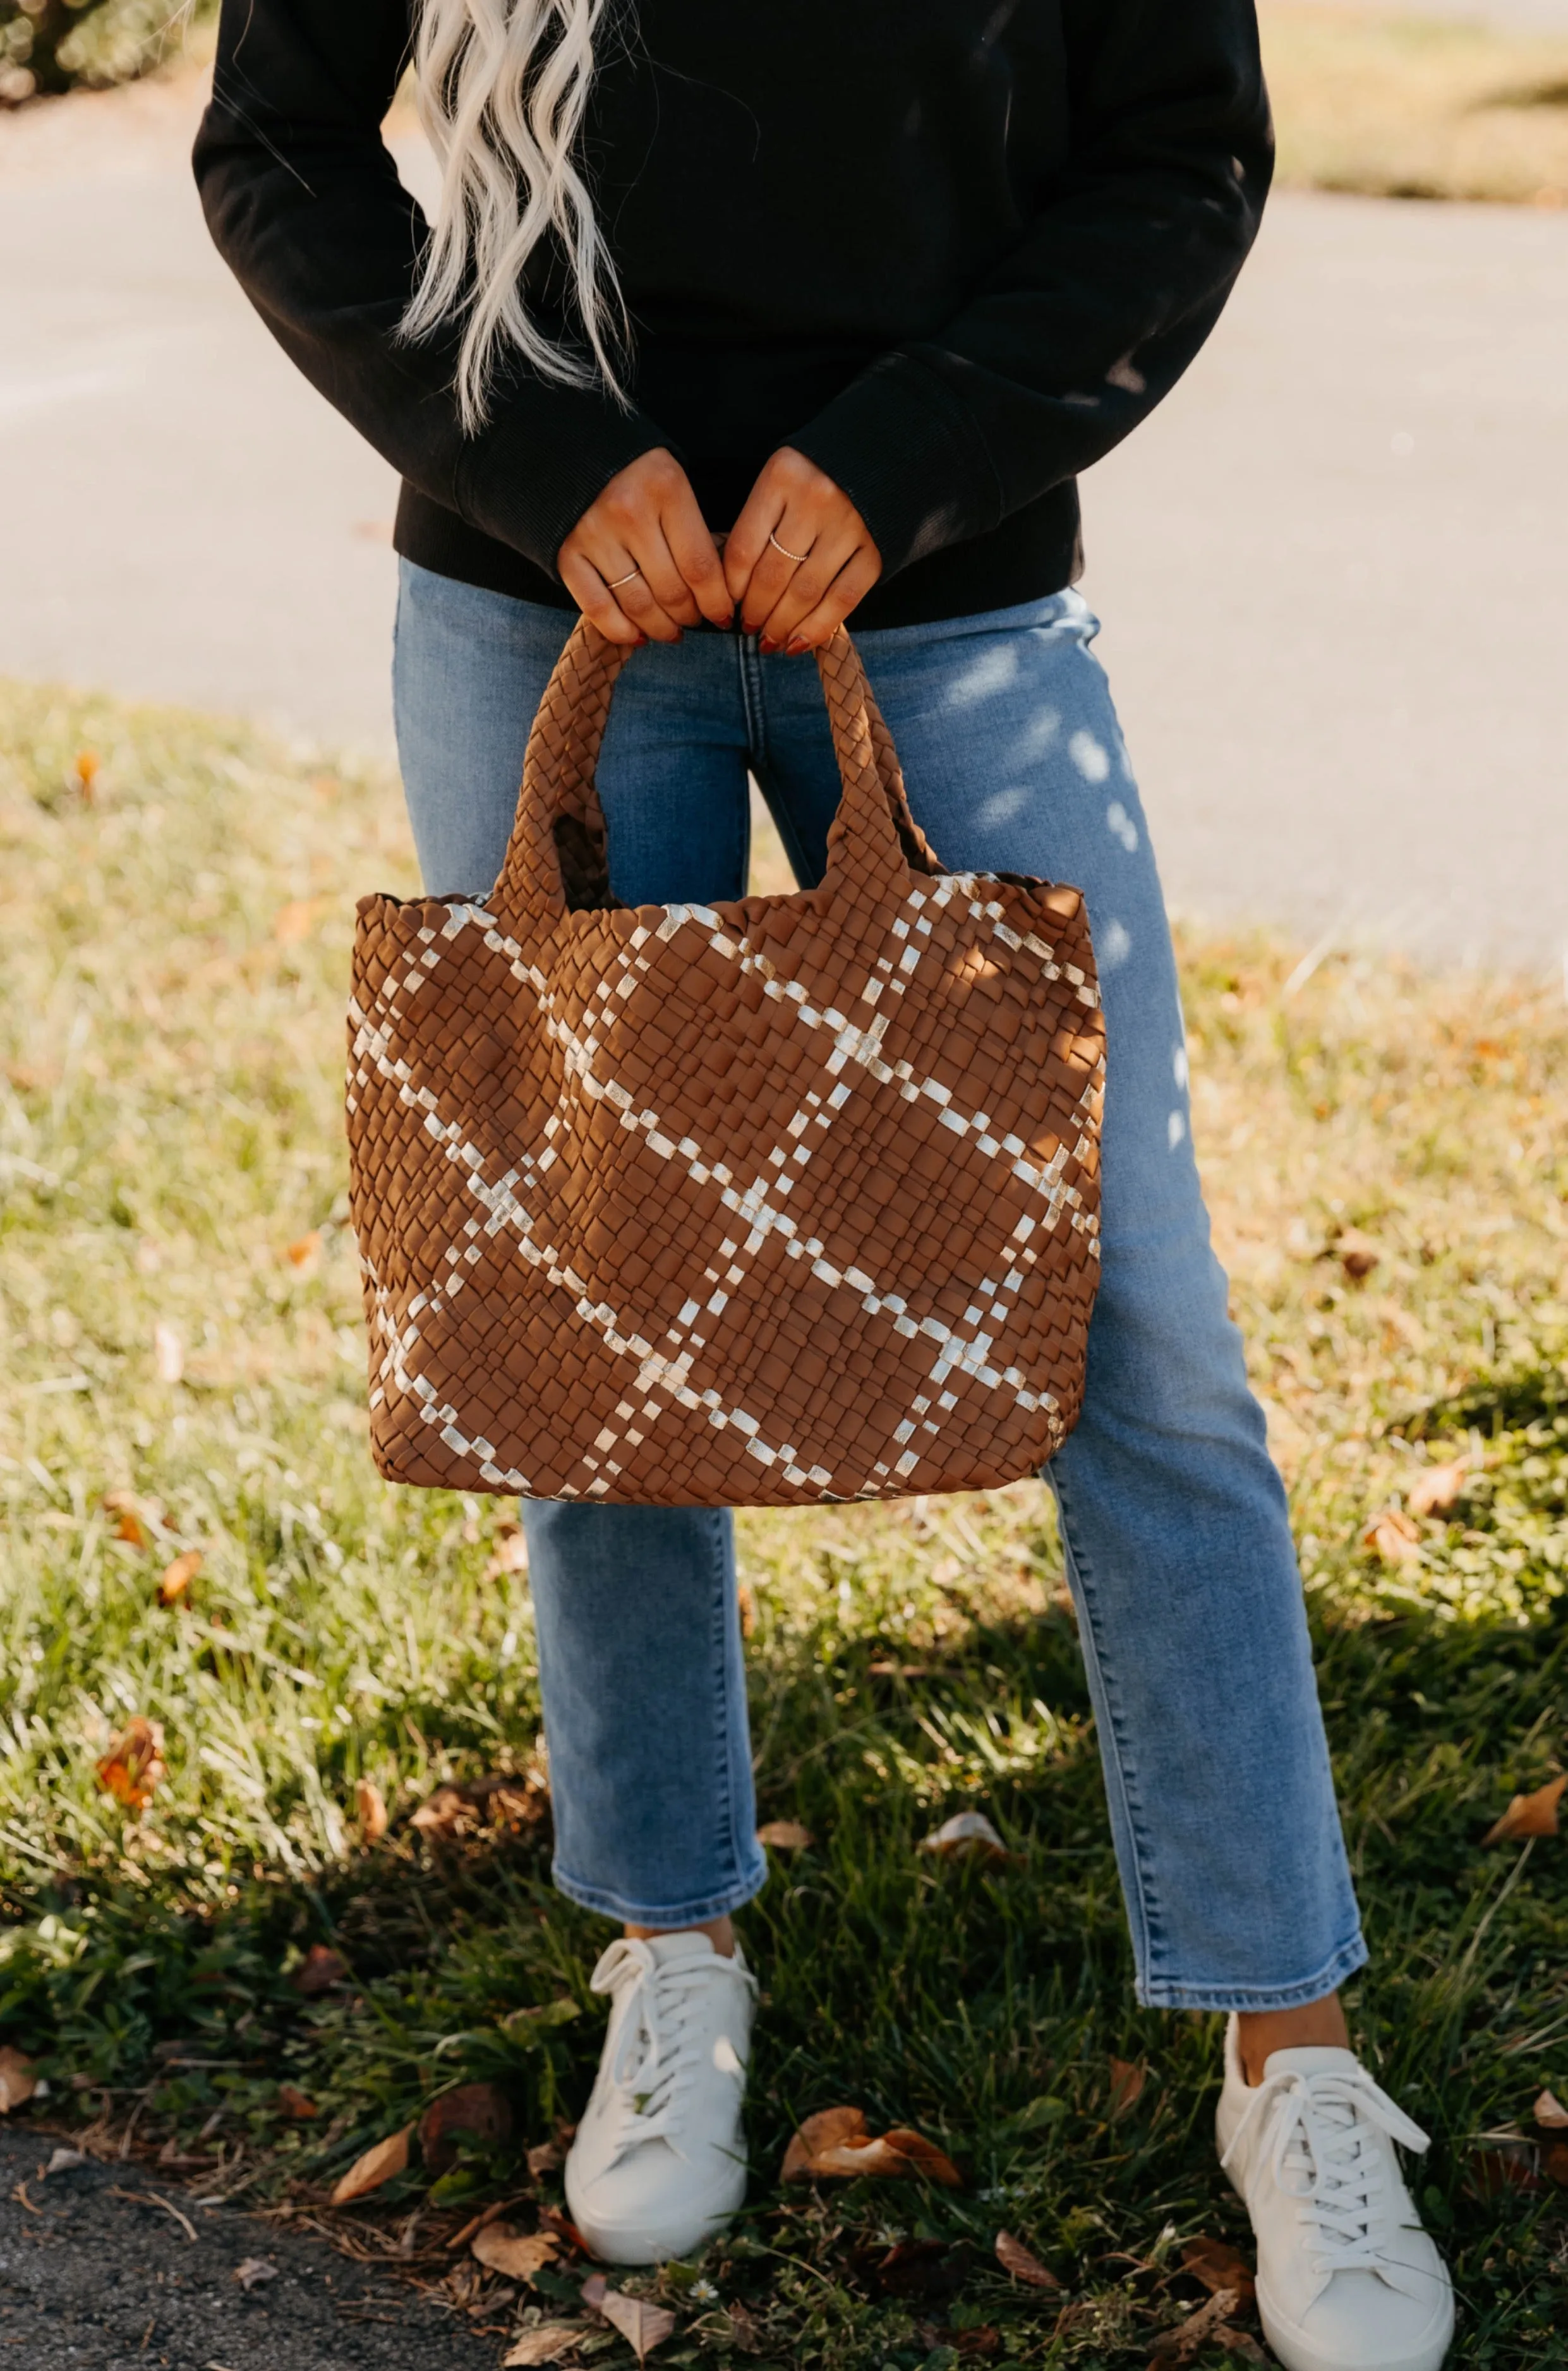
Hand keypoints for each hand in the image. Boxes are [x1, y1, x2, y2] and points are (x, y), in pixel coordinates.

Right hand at [558, 448, 733, 644]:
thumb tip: (716, 592)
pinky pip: (597, 608)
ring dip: (660, 628)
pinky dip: (621, 631)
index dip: (716, 602)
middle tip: (695, 620)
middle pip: (671, 591)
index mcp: (665, 489)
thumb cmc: (634, 472)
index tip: (723, 616)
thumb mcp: (672, 482)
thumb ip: (692, 528)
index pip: (700, 566)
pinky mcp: (566, 554)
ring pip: (638, 605)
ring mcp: (594, 535)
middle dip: (690, 616)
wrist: (569, 451)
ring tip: (671, 631)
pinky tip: (637, 635)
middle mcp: (629, 513)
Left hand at [724, 448, 881, 652]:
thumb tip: (735, 588)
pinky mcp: (876, 549)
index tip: (727, 605)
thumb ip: (760, 520)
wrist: (885, 457)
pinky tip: (799, 643)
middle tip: (748, 628)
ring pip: (806, 592)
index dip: (731, 587)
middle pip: (773, 574)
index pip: (744, 547)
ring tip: (770, 640)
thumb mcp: (782, 479)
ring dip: (783, 625)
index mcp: (782, 476)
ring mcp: (849, 525)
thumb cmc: (819, 474)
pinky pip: (843, 599)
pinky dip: (818, 627)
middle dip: (756, 611)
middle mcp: (816, 499)